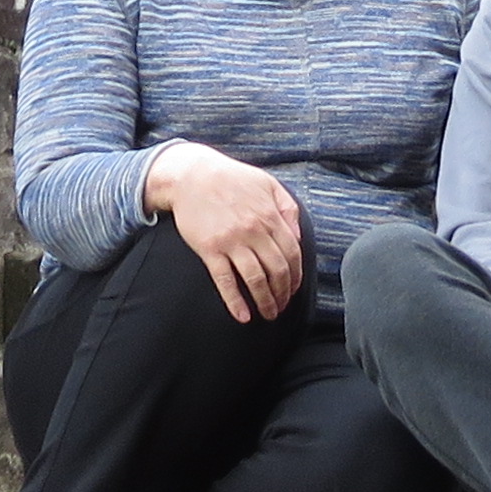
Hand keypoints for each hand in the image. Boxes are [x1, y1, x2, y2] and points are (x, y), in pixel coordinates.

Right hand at [145, 144, 304, 320]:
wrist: (191, 175)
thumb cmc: (231, 178)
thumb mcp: (267, 184)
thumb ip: (288, 208)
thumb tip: (298, 236)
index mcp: (270, 216)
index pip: (292, 253)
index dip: (296, 276)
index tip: (293, 289)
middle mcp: (254, 230)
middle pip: (277, 270)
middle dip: (283, 293)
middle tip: (281, 306)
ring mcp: (231, 241)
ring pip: (255, 279)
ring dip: (265, 301)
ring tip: (268, 314)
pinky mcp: (209, 249)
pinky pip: (225, 280)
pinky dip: (235, 301)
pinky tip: (243, 316)